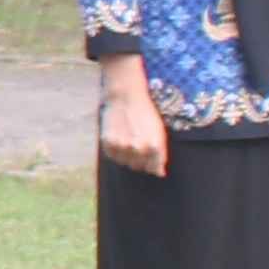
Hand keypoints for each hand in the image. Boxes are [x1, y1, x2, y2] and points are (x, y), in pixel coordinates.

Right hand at [94, 56, 170, 180]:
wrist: (125, 95)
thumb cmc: (145, 113)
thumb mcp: (159, 132)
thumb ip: (160, 155)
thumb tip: (159, 174)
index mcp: (154, 147)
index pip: (153, 169)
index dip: (151, 162)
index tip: (148, 152)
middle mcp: (138, 149)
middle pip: (137, 167)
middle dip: (138, 158)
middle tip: (135, 141)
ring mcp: (122, 146)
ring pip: (124, 162)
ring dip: (126, 154)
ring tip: (126, 138)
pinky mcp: (108, 142)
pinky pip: (112, 156)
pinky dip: (115, 150)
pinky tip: (118, 136)